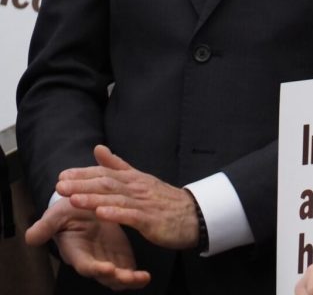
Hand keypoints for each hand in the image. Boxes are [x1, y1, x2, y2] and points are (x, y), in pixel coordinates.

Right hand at [25, 195, 150, 289]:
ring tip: (143, 278)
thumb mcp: (57, 215)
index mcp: (76, 250)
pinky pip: (128, 270)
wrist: (86, 205)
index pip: (85, 263)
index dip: (94, 267)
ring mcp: (106, 259)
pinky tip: (146, 275)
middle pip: (104, 276)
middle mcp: (92, 259)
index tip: (107, 269)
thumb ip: (46, 227)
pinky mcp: (119, 256)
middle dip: (117, 278)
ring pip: (118, 278)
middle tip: (130, 277)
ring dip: (130, 280)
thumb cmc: (69, 211)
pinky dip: (136, 275)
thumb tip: (30, 237)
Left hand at [56, 145, 199, 250]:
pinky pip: (132, 216)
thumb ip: (119, 165)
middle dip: (83, 184)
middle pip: (108, 184)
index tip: (63, 175)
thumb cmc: (166, 200)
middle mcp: (138, 188)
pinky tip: (101, 214)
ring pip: (116, 199)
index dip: (84, 173)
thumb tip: (98, 148)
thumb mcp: (141, 179)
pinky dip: (116, 214)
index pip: (106, 173)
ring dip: (94, 199)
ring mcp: (145, 204)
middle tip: (60, 185)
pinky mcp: (152, 220)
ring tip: (74, 200)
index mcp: (134, 179)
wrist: (196, 215)